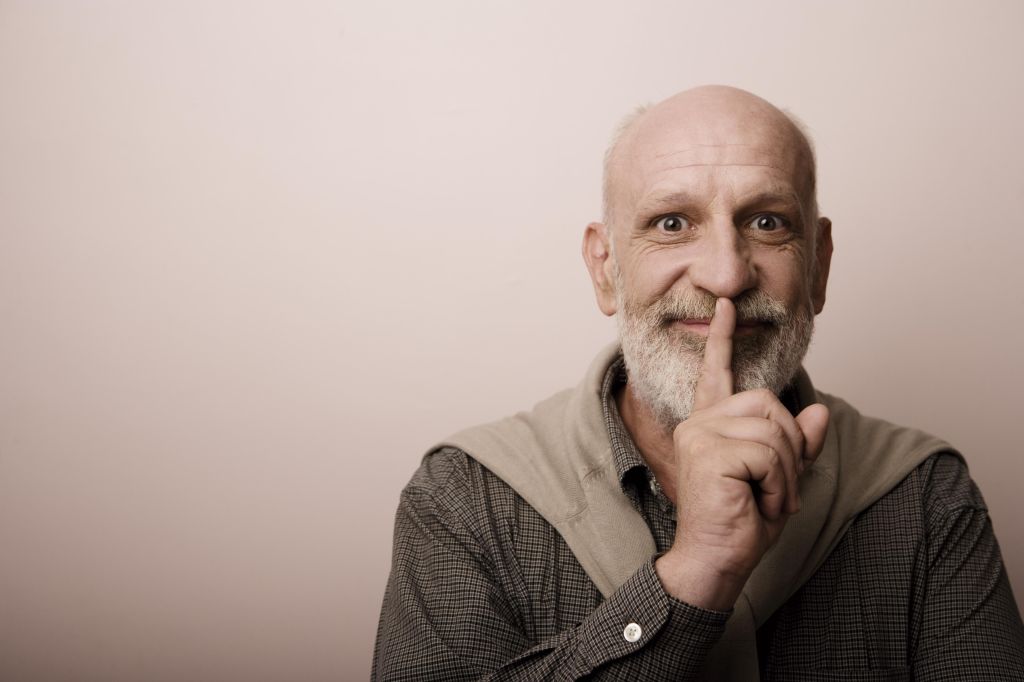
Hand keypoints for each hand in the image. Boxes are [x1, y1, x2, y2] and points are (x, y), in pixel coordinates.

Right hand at [654, 298, 829, 610]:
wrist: (716, 560)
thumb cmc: (741, 521)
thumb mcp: (780, 479)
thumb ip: (798, 445)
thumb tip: (820, 412)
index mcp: (711, 424)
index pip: (717, 373)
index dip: (724, 339)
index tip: (727, 305)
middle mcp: (699, 423)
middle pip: (769, 404)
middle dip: (789, 448)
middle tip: (774, 488)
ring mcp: (700, 435)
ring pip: (774, 431)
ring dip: (786, 474)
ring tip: (766, 500)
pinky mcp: (708, 452)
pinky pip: (769, 454)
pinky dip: (778, 485)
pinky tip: (758, 504)